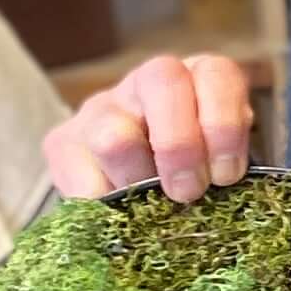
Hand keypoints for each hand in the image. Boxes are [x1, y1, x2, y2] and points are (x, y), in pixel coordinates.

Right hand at [44, 51, 255, 204]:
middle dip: (180, 146)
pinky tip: (116, 216)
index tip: (226, 175)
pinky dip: (102, 208)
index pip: (217, 74)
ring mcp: (101, 108)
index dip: (224, 125)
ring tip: (146, 209)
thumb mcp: (220, 164)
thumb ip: (226, 167)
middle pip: (163, 83)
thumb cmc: (194, 175)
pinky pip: (80, 178)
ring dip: (137, 183)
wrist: (131, 188)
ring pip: (114, 134)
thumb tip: (228, 197)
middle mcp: (148, 82)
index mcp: (199, 79)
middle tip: (187, 193)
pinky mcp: (62, 142)